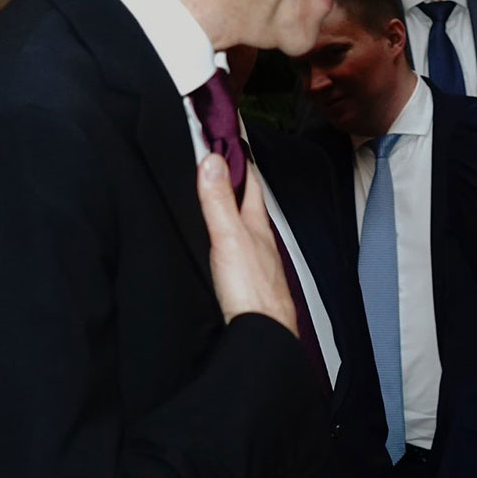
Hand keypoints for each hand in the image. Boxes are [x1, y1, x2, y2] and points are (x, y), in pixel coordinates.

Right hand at [197, 154, 296, 332]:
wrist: (264, 333)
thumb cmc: (251, 289)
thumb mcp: (228, 238)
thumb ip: (218, 202)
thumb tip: (212, 160)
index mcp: (256, 226)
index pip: (251, 185)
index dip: (241, 164)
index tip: (230, 144)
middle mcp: (261, 242)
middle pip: (249, 207)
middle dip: (237, 187)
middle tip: (223, 168)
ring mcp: (258, 263)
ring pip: (246, 230)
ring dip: (234, 214)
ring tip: (220, 203)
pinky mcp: (249, 282)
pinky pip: (240, 252)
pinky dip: (231, 241)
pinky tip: (224, 248)